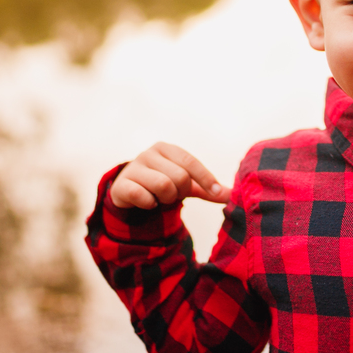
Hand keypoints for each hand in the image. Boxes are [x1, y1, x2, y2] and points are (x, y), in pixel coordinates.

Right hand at [110, 141, 232, 208]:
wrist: (129, 191)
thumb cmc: (162, 183)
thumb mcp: (186, 185)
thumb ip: (208, 189)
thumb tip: (232, 195)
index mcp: (166, 148)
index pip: (190, 162)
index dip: (205, 178)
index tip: (216, 192)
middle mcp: (149, 153)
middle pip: (179, 177)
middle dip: (181, 191)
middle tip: (174, 195)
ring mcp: (133, 167)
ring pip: (163, 186)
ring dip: (166, 198)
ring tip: (161, 198)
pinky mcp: (121, 184)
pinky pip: (142, 196)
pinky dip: (149, 203)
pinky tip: (148, 202)